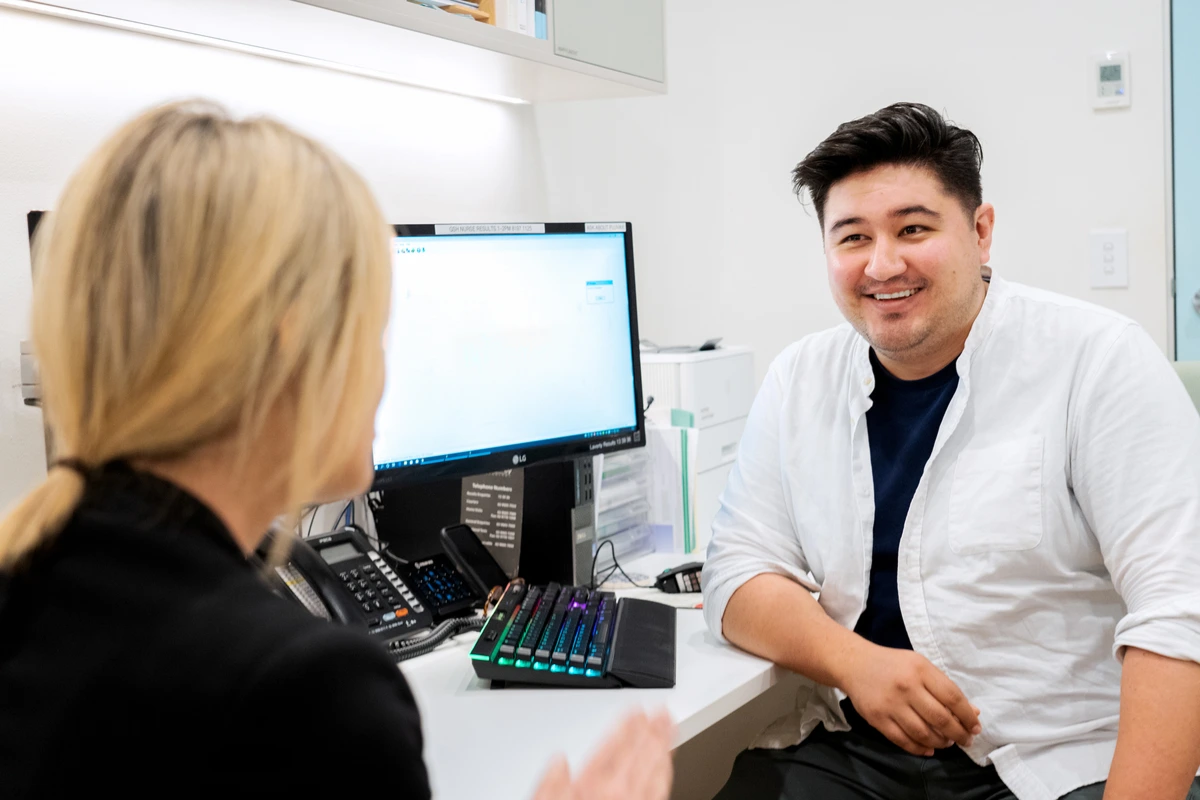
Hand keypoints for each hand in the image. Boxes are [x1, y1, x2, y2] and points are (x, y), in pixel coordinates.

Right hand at [531, 708, 674, 799]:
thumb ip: (550, 786)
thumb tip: (559, 763)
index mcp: (595, 787)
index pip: (615, 746)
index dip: (628, 724)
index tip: (637, 709)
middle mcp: (621, 795)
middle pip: (643, 754)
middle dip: (654, 730)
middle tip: (663, 711)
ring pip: (658, 771)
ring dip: (666, 747)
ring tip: (672, 728)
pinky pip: (662, 790)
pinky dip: (667, 773)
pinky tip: (668, 767)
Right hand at [840, 644, 981, 755]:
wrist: (855, 664)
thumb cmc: (893, 664)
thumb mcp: (921, 666)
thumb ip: (945, 688)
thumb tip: (973, 713)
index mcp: (920, 670)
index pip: (952, 697)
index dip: (968, 716)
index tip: (975, 727)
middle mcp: (906, 687)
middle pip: (940, 719)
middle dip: (958, 734)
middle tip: (966, 740)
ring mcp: (891, 704)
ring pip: (924, 733)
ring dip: (941, 742)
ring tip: (947, 742)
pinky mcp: (877, 719)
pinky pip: (903, 740)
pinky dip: (920, 748)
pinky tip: (929, 748)